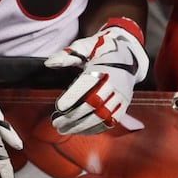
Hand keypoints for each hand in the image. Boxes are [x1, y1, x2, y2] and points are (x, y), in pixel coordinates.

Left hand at [44, 19, 147, 134]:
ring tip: (64, 129)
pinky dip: (96, 128)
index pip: (87, 85)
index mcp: (103, 68)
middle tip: (56, 123)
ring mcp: (121, 97)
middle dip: (74, 117)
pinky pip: (111, 121)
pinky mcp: (124, 105)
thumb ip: (67, 54)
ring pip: (103, 116)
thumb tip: (49, 63)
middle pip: (94, 105)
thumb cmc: (100, 49)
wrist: (128, 53)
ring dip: (83, 126)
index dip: (74, 97)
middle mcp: (114, 84)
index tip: (59, 107)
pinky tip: (80, 131)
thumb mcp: (84, 46)